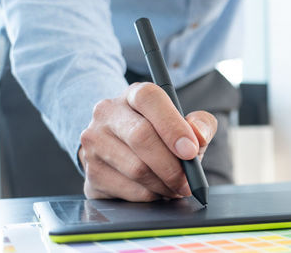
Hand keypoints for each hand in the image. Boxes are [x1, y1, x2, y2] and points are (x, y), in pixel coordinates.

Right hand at [78, 82, 216, 201]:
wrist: (121, 152)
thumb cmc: (160, 136)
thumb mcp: (185, 124)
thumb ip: (200, 125)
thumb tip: (198, 136)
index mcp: (134, 94)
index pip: (150, 99)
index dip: (172, 126)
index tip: (191, 152)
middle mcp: (107, 112)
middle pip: (141, 137)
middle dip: (172, 166)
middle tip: (188, 182)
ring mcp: (93, 142)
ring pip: (136, 169)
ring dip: (164, 185)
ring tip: (175, 187)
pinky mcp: (90, 172)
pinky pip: (128, 190)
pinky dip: (150, 196)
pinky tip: (156, 191)